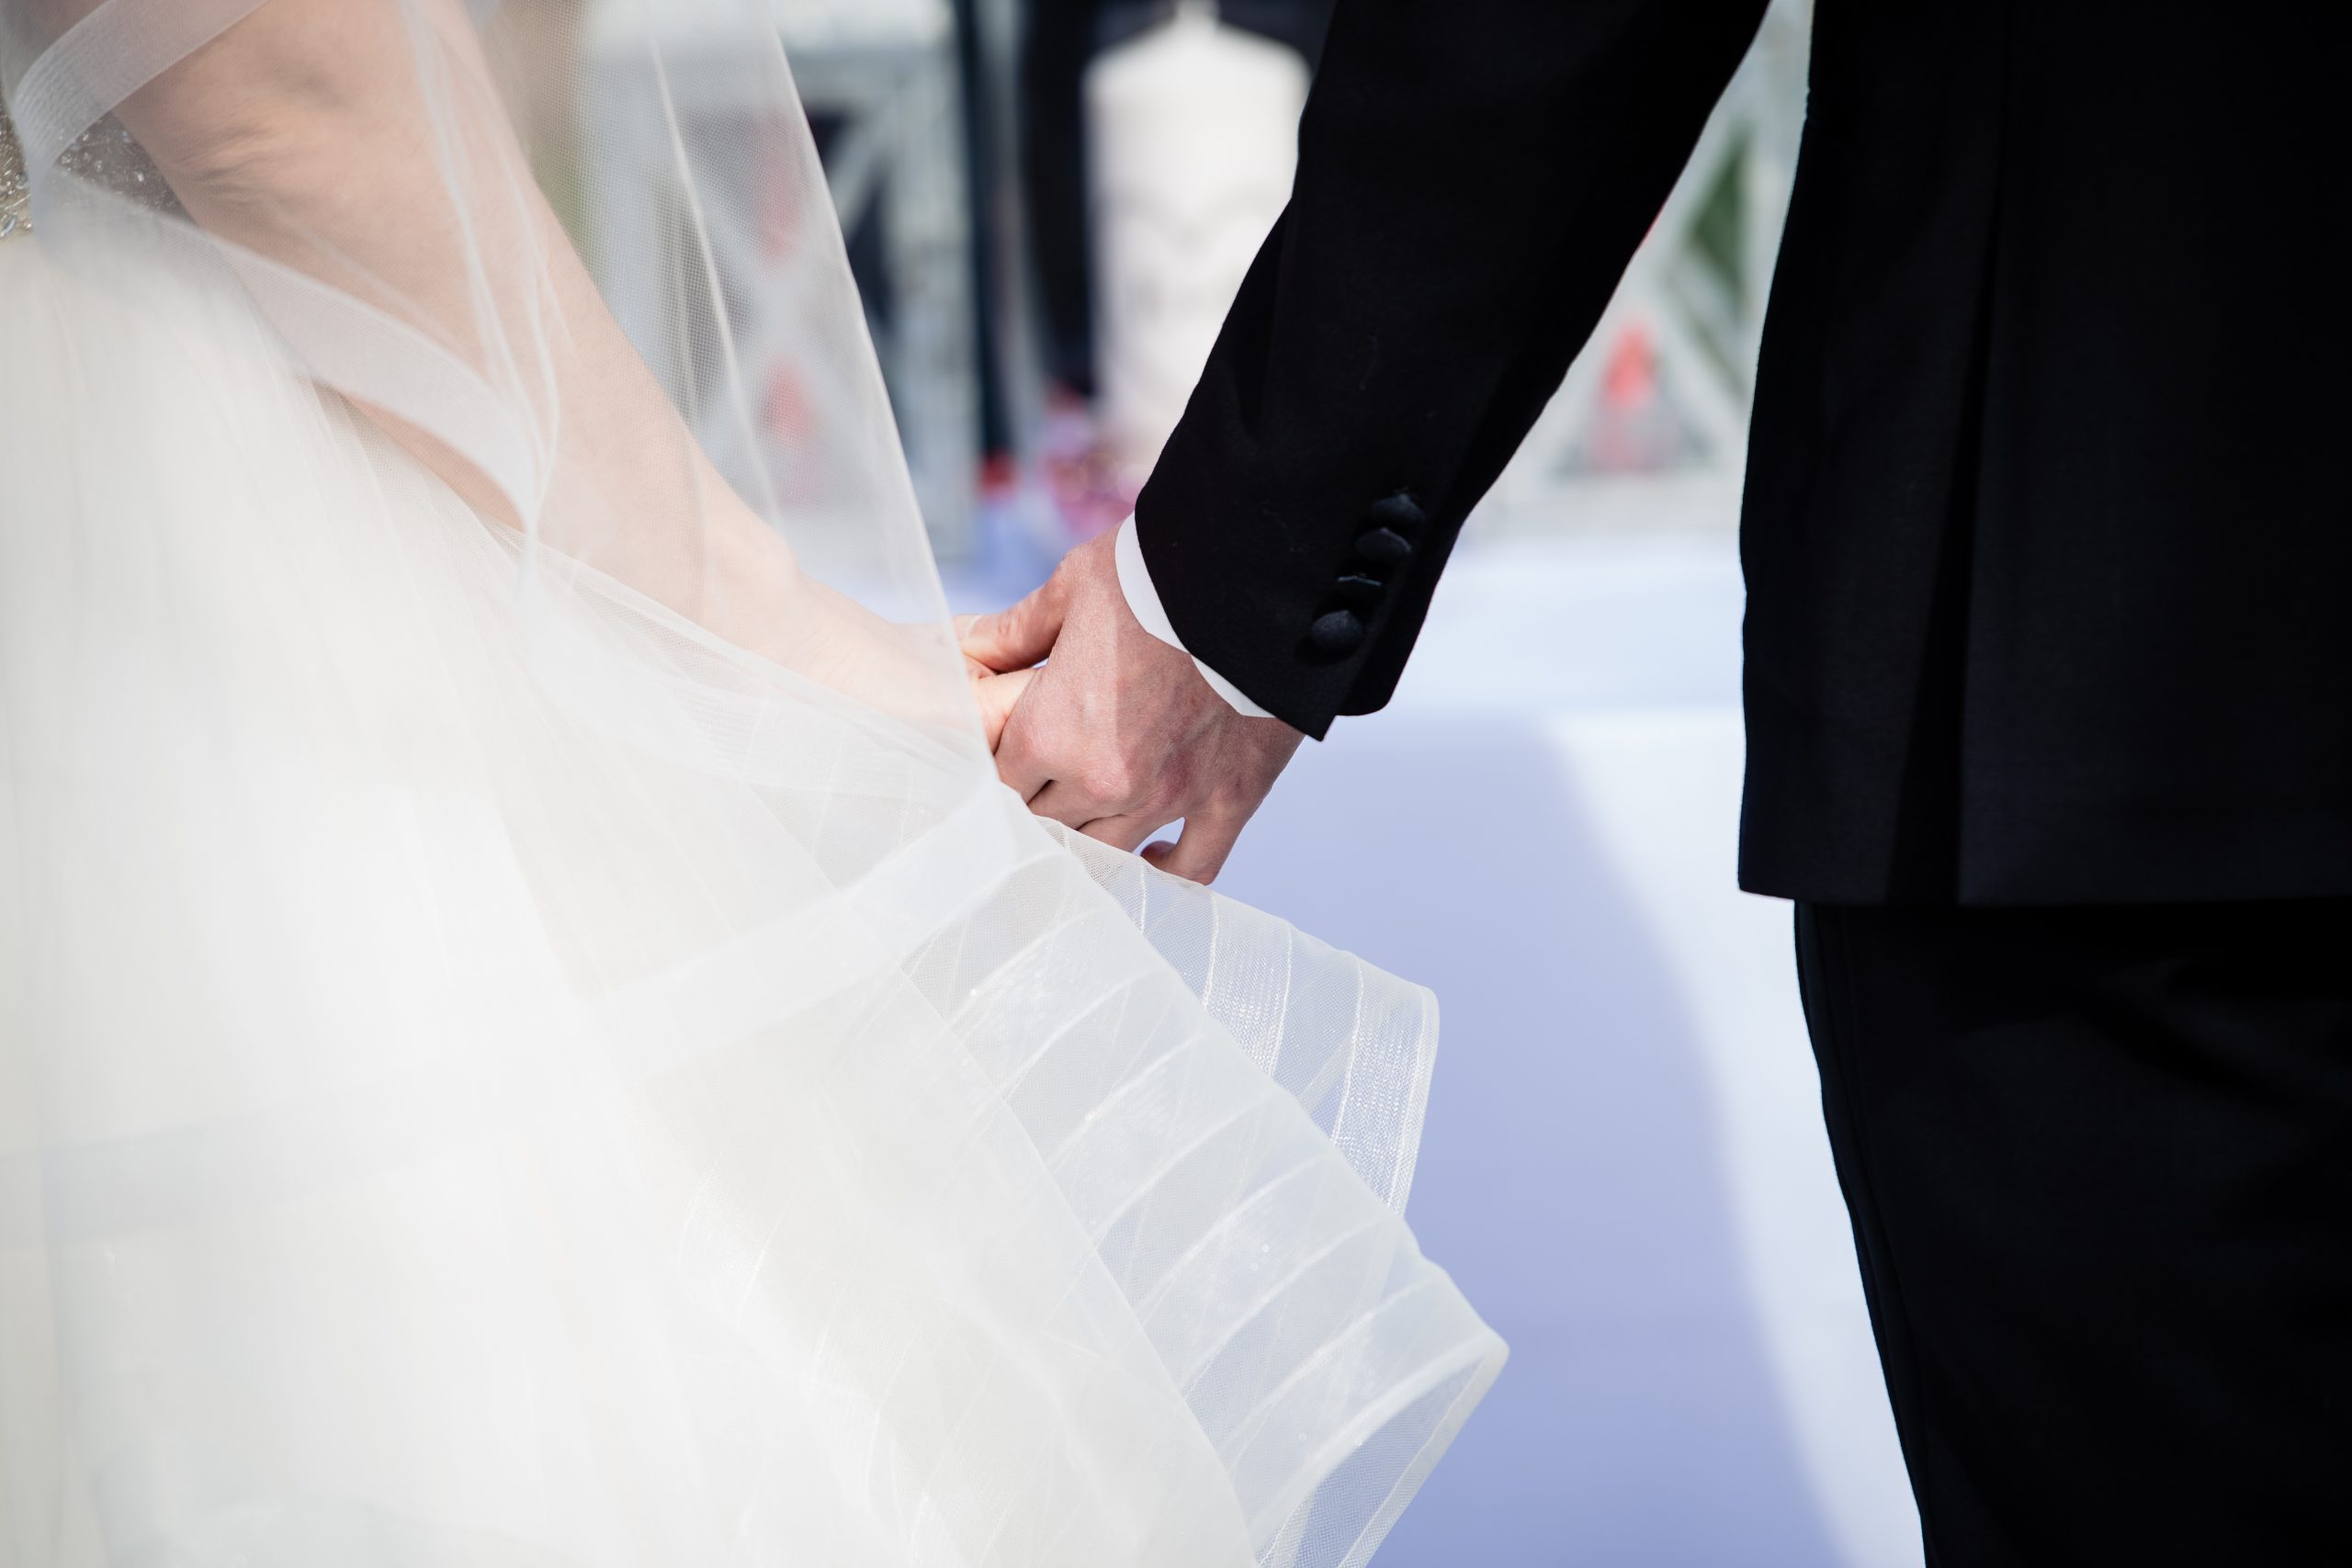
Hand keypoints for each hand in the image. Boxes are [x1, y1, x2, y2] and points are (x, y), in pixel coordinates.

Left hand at [960, 531, 1302, 883]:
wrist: (1258, 580)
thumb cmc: (1158, 574)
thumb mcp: (1073, 586)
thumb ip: (1019, 630)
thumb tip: (974, 650)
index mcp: (1051, 732)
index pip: (1002, 784)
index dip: (1003, 769)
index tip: (1010, 757)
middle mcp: (1104, 779)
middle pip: (1049, 824)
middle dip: (1044, 803)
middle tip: (1049, 781)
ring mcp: (1168, 796)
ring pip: (1109, 851)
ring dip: (1094, 836)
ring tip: (1091, 816)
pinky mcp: (1228, 798)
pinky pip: (1194, 865)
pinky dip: (1167, 871)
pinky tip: (1153, 859)